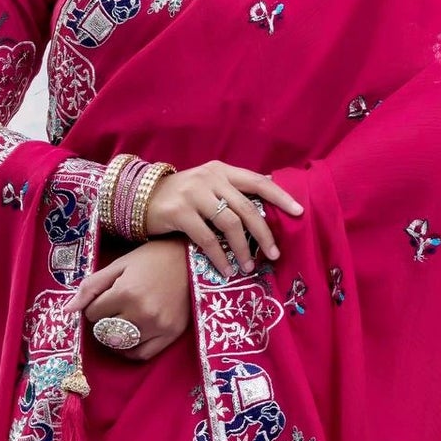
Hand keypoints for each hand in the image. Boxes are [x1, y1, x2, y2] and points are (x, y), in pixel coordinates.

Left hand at [69, 239, 191, 361]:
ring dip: (114, 337)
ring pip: (121, 345)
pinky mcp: (171, 334)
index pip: (92, 314)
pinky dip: (131, 351)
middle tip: (111, 310)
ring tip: (119, 323)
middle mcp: (141, 313)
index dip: (94, 306)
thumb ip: (91, 286)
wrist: (191, 258)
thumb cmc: (152, 258)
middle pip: (105, 331)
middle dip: (103, 322)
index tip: (103, 298)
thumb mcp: (119, 264)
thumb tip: (67, 310)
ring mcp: (157, 326)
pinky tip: (129, 339)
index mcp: (125, 292)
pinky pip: (143, 354)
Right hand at [143, 160, 302, 273]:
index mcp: (222, 170)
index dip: (280, 197)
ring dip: (243, 249)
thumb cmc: (181, 196)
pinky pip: (207, 238)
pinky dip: (220, 257)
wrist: (141, 197)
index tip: (299, 212)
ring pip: (229, 224)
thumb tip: (267, 202)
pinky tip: (226, 270)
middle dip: (264, 234)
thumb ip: (232, 191)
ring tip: (249, 267)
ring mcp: (194, 194)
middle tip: (274, 254)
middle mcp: (210, 178)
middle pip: (247, 208)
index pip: (257, 182)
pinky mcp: (179, 212)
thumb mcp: (208, 186)